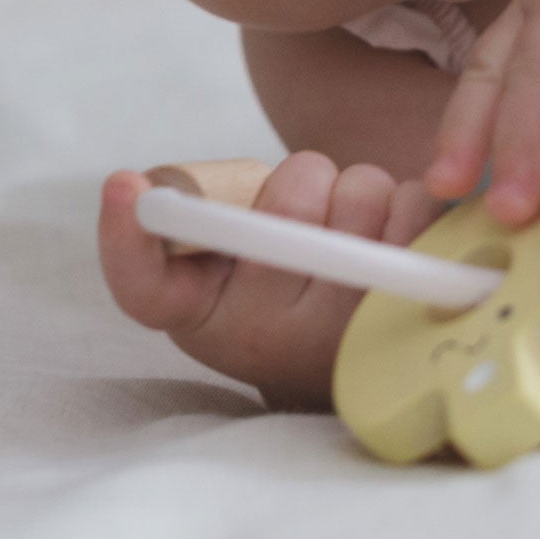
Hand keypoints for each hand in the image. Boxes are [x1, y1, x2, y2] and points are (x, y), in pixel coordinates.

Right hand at [99, 154, 444, 410]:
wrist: (362, 359)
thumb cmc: (283, 286)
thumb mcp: (223, 264)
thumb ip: (199, 221)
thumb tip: (134, 188)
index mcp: (200, 317)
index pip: (142, 288)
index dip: (126, 237)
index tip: (123, 185)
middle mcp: (266, 338)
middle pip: (289, 198)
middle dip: (301, 179)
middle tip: (303, 212)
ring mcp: (343, 332)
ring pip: (359, 191)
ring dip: (358, 191)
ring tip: (348, 235)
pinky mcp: (414, 309)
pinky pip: (417, 207)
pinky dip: (409, 202)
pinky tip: (394, 242)